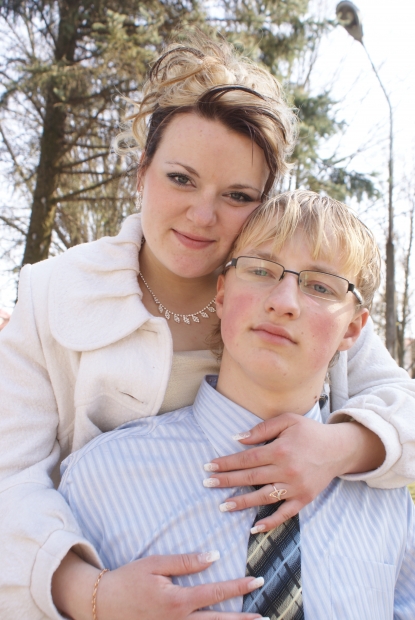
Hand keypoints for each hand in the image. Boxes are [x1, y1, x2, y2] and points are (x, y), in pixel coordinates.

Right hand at [52, 550, 265, 619]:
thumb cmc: (128, 580)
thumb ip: (186, 562)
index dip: (238, 586)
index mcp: (177, 600)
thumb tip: (213, 557)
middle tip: (264, 616)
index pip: (216, 592)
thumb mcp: (155, 564)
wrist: (102, 604)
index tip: (257, 581)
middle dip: (243, 619)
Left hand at [203, 413, 384, 531]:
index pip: (246, 458)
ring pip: (263, 497)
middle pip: (250, 478)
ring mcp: (295, 487)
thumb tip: (238, 439)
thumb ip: (262, 429)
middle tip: (207, 483)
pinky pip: (285, 514)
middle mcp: (286, 470)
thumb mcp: (288, 421)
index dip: (227, 463)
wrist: (339, 449)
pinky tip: (254, 527)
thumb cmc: (310, 432)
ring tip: (223, 505)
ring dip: (242, 503)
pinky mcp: (304, 499)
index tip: (209, 466)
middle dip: (227, 481)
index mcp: (280, 450)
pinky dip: (270, 522)